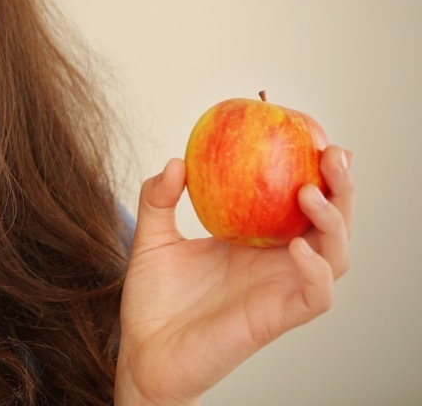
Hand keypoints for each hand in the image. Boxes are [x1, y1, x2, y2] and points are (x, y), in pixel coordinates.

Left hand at [115, 145, 353, 405]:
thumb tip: (176, 161)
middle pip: (331, 221)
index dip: (314, 168)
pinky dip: (316, 271)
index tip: (309, 131)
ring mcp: (281, 290)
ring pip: (337, 256)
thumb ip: (158, 198)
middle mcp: (277, 262)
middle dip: (342, 187)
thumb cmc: (153, 300)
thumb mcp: (152, 237)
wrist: (142, 352)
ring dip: (334, 222)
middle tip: (332, 153)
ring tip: (310, 192)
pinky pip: (315, 296)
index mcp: (256, 240)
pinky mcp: (277, 320)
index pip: (299, 199)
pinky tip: (298, 248)